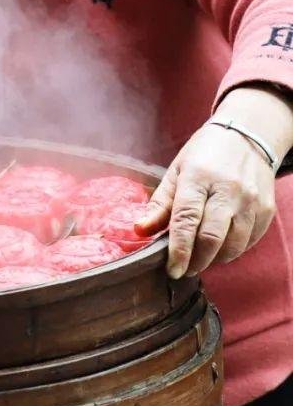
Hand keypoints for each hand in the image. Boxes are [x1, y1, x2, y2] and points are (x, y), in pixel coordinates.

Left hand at [135, 84, 290, 278]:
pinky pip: (249, 242)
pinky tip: (220, 247)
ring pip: (233, 245)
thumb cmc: (205, 154)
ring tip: (201, 259)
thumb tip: (139, 230)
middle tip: (184, 269)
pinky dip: (233, 251)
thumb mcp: (177, 171)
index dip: (178, 250)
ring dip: (214, 260)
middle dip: (196, 261)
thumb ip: (160, 204)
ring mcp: (250, 200)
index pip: (186, 220)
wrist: (248, 135)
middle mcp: (227, 189)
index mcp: (198, 177)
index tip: (171, 270)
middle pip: (211, 238)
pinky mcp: (266, 209)